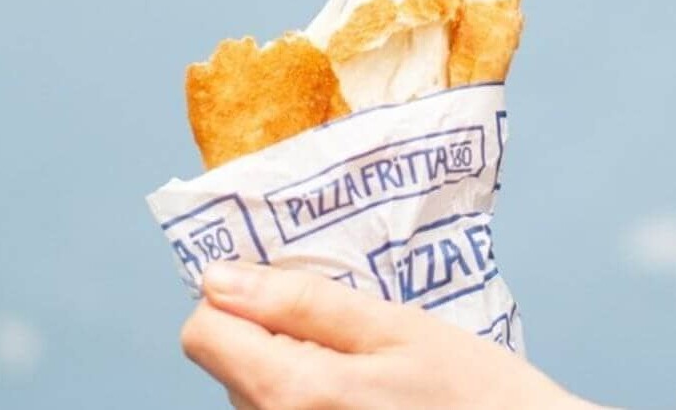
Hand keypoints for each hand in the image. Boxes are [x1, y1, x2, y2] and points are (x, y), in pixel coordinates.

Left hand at [181, 262, 598, 409]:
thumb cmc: (474, 393)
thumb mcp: (395, 328)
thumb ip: (300, 304)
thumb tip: (218, 278)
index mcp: (292, 392)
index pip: (202, 333)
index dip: (236, 300)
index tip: (283, 288)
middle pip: (231, 366)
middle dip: (274, 336)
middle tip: (349, 328)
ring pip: (258, 396)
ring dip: (297, 371)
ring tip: (369, 368)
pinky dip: (314, 401)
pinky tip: (368, 399)